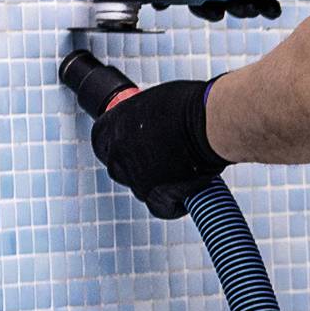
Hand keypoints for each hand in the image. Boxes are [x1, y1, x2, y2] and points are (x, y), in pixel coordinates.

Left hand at [90, 76, 227, 218]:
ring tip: (184, 173)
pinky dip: (174, 204)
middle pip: (118, 168)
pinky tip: (189, 194)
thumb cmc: (189, 105)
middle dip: (137, 167)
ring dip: (157, 184)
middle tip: (162, 161)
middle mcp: (117, 153)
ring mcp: (134, 177)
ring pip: (140, 189)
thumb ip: (144, 118)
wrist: (208, 123)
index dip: (119, 146)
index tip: (134, 146)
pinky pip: (161, 207)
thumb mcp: (154, 103)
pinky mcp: (155, 195)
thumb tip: (152, 124)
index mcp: (111, 126)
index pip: (101, 142)